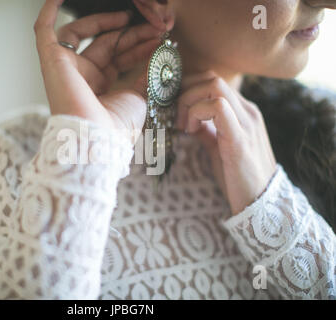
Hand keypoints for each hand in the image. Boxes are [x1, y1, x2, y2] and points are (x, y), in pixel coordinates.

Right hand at [34, 0, 162, 135]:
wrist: (97, 140)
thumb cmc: (118, 127)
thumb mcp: (141, 97)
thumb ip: (147, 75)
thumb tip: (157, 56)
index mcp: (100, 87)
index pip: (119, 57)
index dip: (138, 46)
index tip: (159, 38)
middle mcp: (82, 76)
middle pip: (105, 43)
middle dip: (130, 34)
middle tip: (153, 26)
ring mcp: (65, 68)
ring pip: (81, 33)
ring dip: (104, 22)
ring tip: (128, 16)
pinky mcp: (50, 61)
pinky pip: (44, 30)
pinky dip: (50, 11)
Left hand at [176, 71, 277, 215]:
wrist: (260, 202)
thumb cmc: (238, 176)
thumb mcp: (219, 147)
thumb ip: (207, 130)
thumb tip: (189, 120)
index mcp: (243, 111)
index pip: (213, 81)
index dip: (188, 88)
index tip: (173, 108)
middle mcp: (247, 111)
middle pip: (211, 78)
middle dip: (185, 91)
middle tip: (174, 116)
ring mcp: (246, 122)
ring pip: (214, 86)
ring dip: (189, 101)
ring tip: (182, 124)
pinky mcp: (240, 138)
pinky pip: (218, 108)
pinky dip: (197, 113)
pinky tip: (190, 131)